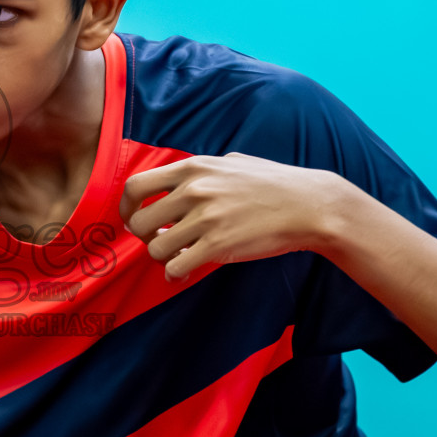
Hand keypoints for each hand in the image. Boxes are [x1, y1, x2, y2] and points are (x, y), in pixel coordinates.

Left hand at [119, 152, 343, 281]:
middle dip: (143, 238)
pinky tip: (185, 271)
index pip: (135, 186)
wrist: (309, 205)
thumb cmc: (272, 185)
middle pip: (138, 222)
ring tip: (178, 256)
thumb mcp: (230, 163)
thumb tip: (172, 186)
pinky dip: (175, 274)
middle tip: (159, 242)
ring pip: (154, 249)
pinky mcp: (219, 246)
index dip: (126, 208)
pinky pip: (176, 267)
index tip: (133, 219)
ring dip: (161, 258)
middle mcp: (194, 190)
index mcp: (192, 168)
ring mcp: (206, 218)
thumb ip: (199, 171)